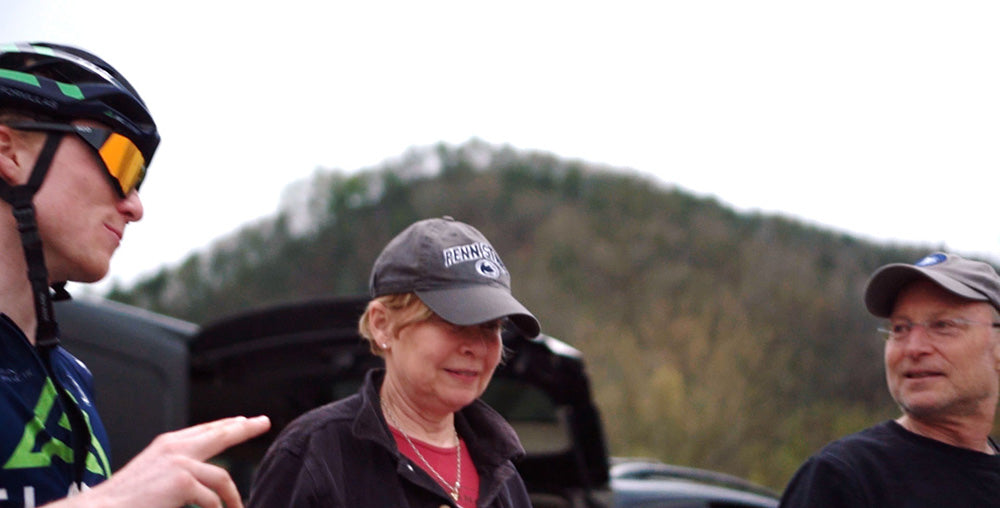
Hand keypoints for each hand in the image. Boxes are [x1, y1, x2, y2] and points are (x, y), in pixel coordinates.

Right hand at [47, 415, 270, 507]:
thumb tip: (202, 478)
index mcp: (167, 444)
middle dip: (244, 427)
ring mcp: (179, 462)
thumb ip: (178, 469)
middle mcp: (175, 447)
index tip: (243, 421)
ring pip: (222, 476)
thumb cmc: (124, 500)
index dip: (226, 425)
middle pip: (220, 433)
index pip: (205, 429)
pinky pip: (211, 499)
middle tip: (263, 422)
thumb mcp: (154, 476)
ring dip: (232, 496)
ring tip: (238, 507)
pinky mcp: (182, 481)